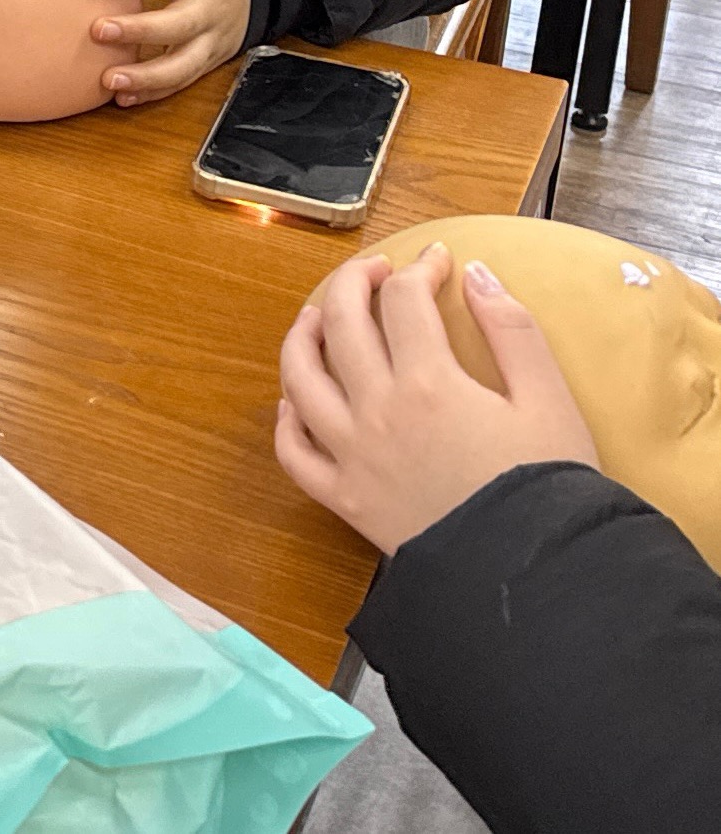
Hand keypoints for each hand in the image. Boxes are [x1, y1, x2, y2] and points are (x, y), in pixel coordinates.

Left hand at [92, 0, 249, 104]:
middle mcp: (211, 4)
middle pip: (179, 23)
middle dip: (140, 30)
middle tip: (99, 30)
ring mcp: (212, 36)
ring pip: (184, 62)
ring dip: (147, 75)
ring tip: (109, 78)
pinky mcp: (208, 59)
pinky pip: (182, 80)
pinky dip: (154, 92)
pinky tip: (121, 95)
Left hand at [276, 246, 597, 552]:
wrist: (533, 574)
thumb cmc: (548, 488)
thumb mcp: (550, 400)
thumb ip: (513, 331)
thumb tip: (479, 276)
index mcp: (429, 383)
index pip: (404, 301)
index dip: (419, 269)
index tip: (436, 262)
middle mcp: (377, 412)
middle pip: (341, 324)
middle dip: (353, 283)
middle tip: (374, 271)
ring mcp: (352, 456)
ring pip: (299, 379)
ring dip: (302, 337)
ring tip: (317, 315)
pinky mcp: (344, 499)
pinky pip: (294, 452)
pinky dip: (287, 419)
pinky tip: (295, 401)